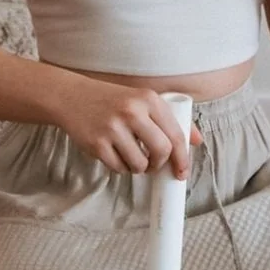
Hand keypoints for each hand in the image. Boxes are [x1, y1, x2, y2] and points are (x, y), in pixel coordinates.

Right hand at [58, 79, 201, 178]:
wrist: (73, 97)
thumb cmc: (114, 101)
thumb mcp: (143, 101)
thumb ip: (170, 119)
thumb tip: (197, 141)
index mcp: (149, 99)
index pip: (175, 135)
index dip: (182, 158)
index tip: (182, 172)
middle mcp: (132, 111)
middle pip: (161, 152)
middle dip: (160, 164)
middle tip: (154, 164)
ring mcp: (113, 128)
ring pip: (140, 164)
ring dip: (138, 168)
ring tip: (131, 156)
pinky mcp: (96, 143)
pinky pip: (118, 168)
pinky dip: (120, 168)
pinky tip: (115, 155)